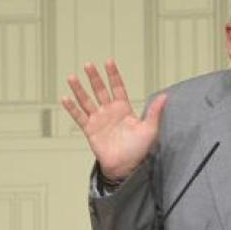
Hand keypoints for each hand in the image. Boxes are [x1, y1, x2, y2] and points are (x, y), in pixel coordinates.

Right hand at [61, 59, 166, 179]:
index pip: (117, 88)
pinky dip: (72, 108)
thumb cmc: (139, 150)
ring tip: (72, 77)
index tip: (108, 62)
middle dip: (94, 78)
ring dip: (79, 89)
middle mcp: (110, 112)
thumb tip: (165, 96)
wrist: (126, 167)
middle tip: (88, 65)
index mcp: (124, 110)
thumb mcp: (150, 129)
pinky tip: (65, 98)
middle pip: (100, 90)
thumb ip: (154, 112)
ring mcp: (99, 120)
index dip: (113, 75)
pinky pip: (79, 117)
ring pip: (87, 101)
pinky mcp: (90, 130)